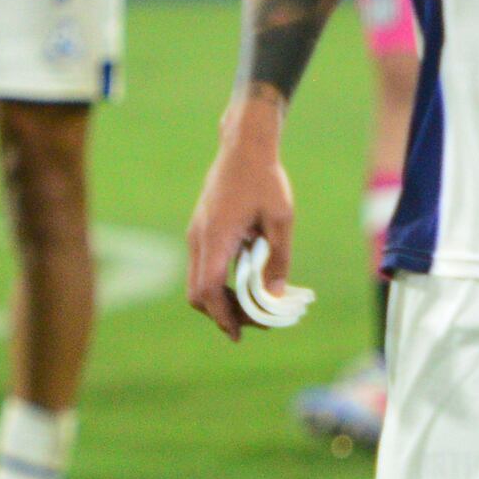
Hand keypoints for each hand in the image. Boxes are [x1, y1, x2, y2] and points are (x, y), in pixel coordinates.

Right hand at [185, 101, 294, 337]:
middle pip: (197, 293)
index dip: (222, 316)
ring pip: (198, 281)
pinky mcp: (202, 229)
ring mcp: (197, 233)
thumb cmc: (265, 178)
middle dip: (222, 314)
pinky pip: (204, 266)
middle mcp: (199, 238)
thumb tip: (275, 296)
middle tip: (252, 324)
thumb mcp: (281, 220)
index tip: (238, 333)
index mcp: (216, 237)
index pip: (208, 290)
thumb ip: (278, 259)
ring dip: (221, 299)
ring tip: (252, 307)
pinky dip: (219, 283)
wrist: (244, 145)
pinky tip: (246, 282)